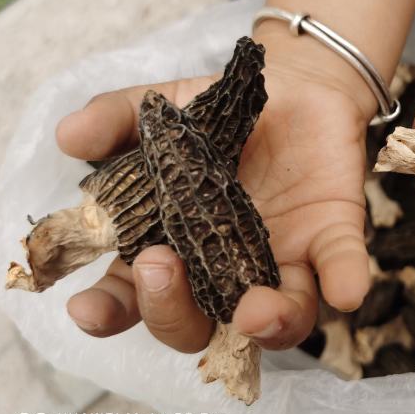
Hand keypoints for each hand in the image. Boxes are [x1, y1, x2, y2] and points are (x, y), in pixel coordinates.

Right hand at [58, 43, 374, 352]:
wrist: (294, 87)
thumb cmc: (218, 113)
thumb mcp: (161, 110)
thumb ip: (115, 119)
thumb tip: (69, 136)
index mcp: (173, 247)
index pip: (132, 298)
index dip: (110, 312)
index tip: (88, 307)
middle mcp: (225, 270)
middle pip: (197, 325)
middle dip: (173, 312)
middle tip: (160, 265)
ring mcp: (281, 261)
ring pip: (277, 323)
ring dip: (266, 326)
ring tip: (253, 311)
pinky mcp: (331, 238)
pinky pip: (341, 271)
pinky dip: (344, 282)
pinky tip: (345, 291)